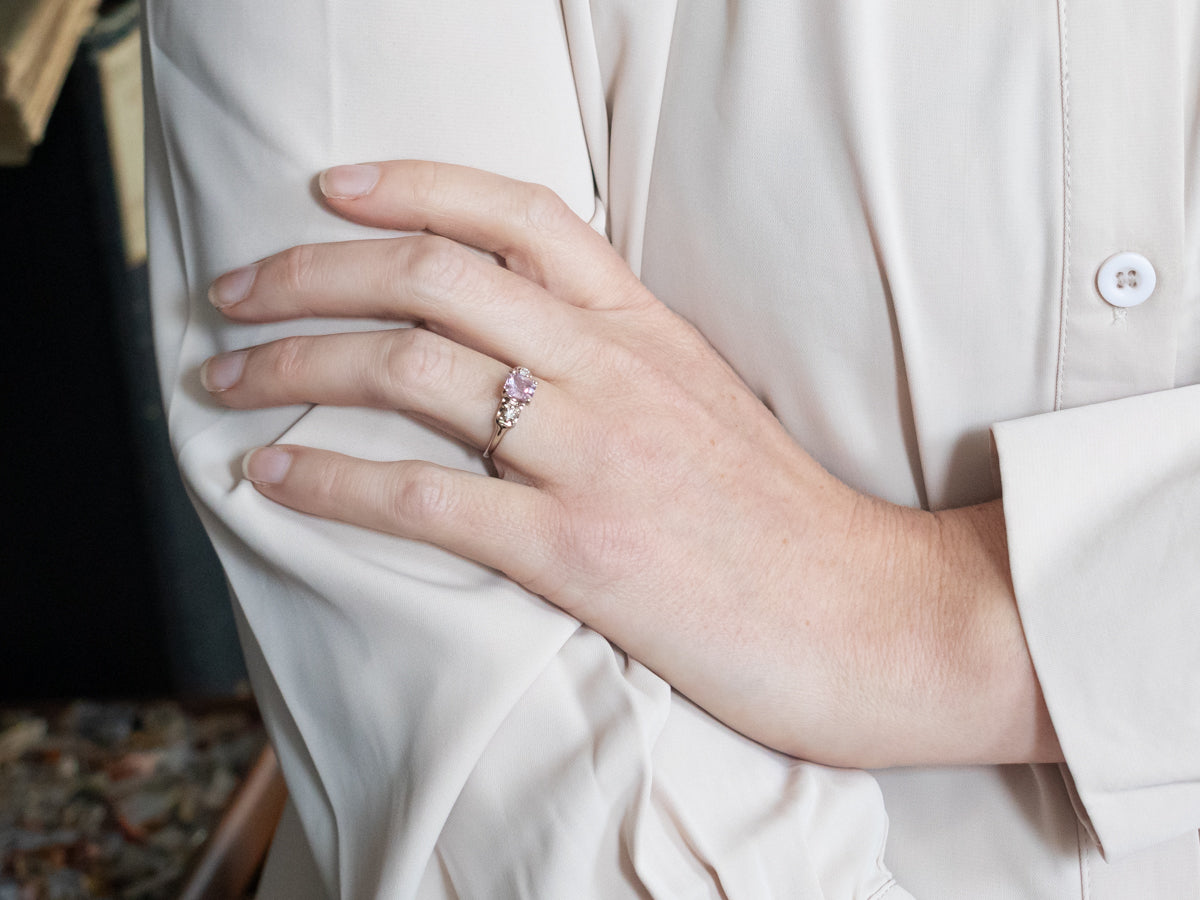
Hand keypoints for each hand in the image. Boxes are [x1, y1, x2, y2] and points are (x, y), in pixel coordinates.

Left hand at [203, 161, 1059, 767]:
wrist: (865, 616)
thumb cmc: (781, 519)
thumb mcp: (703, 401)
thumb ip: (617, 358)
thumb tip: (518, 343)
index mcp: (644, 326)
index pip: (516, 213)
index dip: (410, 184)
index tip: (328, 187)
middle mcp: (612, 369)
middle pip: (432, 277)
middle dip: (309, 271)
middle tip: (234, 289)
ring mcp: (593, 455)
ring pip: (410, 372)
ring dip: (292, 365)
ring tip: (222, 375)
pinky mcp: (578, 551)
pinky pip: (423, 498)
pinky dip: (328, 481)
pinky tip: (269, 477)